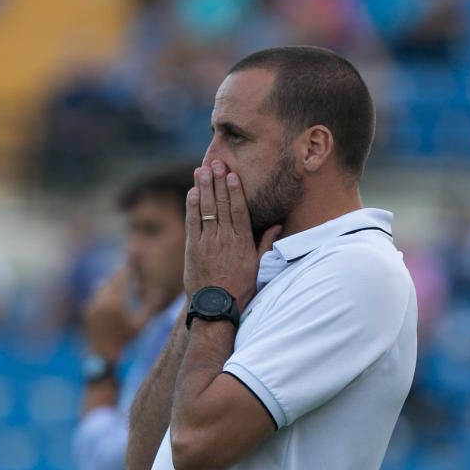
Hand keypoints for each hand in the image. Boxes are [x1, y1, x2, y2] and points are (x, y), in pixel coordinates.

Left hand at [83, 268, 164, 362]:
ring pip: (101, 287)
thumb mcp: (141, 324)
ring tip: (119, 283)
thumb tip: (161, 293)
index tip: (133, 264)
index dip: (127, 270)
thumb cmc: (126, 340)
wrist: (103, 356)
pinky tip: (109, 297)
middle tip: (127, 271)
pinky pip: (95, 296)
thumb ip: (150, 307)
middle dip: (119, 276)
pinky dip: (103, 293)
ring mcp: (92, 305)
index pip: (121, 278)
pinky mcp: (87, 311)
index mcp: (115, 301)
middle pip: (110, 281)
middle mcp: (101, 300)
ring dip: (110, 284)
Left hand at [184, 162, 281, 311]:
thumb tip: (277, 225)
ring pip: (206, 209)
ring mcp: (207, 242)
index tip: (232, 174)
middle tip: (215, 162)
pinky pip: (192, 222)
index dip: (235, 190)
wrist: (216, 307)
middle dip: (218, 182)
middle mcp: (224, 239)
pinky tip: (192, 192)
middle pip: (222, 204)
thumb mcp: (258, 267)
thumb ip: (265, 243)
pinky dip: (192, 206)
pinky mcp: (193, 249)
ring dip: (204, 188)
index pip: (239, 210)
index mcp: (242, 242)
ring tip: (202, 170)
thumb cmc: (239, 288)